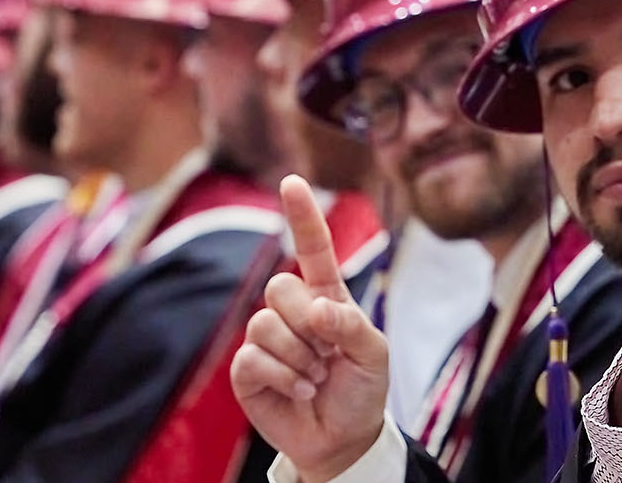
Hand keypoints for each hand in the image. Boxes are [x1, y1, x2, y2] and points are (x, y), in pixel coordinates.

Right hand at [231, 176, 390, 481]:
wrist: (343, 437)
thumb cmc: (362, 389)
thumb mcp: (374, 354)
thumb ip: (352, 324)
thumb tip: (317, 308)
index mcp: (327, 298)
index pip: (313, 250)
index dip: (302, 217)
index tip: (291, 182)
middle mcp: (293, 312)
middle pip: (280, 287)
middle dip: (308, 324)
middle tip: (328, 354)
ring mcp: (266, 339)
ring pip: (264, 324)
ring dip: (299, 357)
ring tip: (316, 376)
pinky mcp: (247, 370)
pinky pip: (252, 358)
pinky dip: (283, 377)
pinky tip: (299, 390)